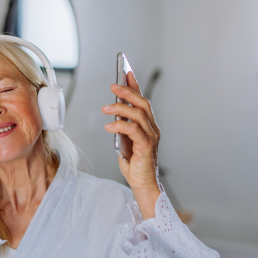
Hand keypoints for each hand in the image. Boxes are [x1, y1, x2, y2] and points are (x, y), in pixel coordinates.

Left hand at [101, 71, 160, 218]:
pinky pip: (133, 131)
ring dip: (121, 108)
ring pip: (138, 115)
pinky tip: (109, 126)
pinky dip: (120, 126)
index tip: (126, 71)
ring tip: (105, 108)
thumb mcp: (125, 142)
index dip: (135, 85)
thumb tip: (113, 113)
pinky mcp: (146, 148)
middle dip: (128, 91)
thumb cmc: (134, 165)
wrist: (143, 185)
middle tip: (113, 86)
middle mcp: (152, 129)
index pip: (143, 101)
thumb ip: (122, 128)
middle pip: (143, 104)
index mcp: (148, 126)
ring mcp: (151, 138)